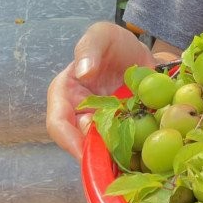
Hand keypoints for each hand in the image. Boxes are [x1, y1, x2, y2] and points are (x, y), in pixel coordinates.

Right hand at [46, 21, 155, 160]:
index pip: (58, 122)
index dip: (68, 140)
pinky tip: (143, 160)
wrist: (139, 52)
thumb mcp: (101, 35)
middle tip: (115, 159)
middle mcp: (78, 115)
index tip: (85, 151)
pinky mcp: (120, 132)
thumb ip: (89, 48)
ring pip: (101, 150)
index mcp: (65, 93)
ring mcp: (99, 126)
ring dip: (113, 158)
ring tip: (129, 167)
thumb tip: (83, 71)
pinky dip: (130, 155)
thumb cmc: (112, 43)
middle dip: (95, 153)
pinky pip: (122, 148)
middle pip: (80, 143)